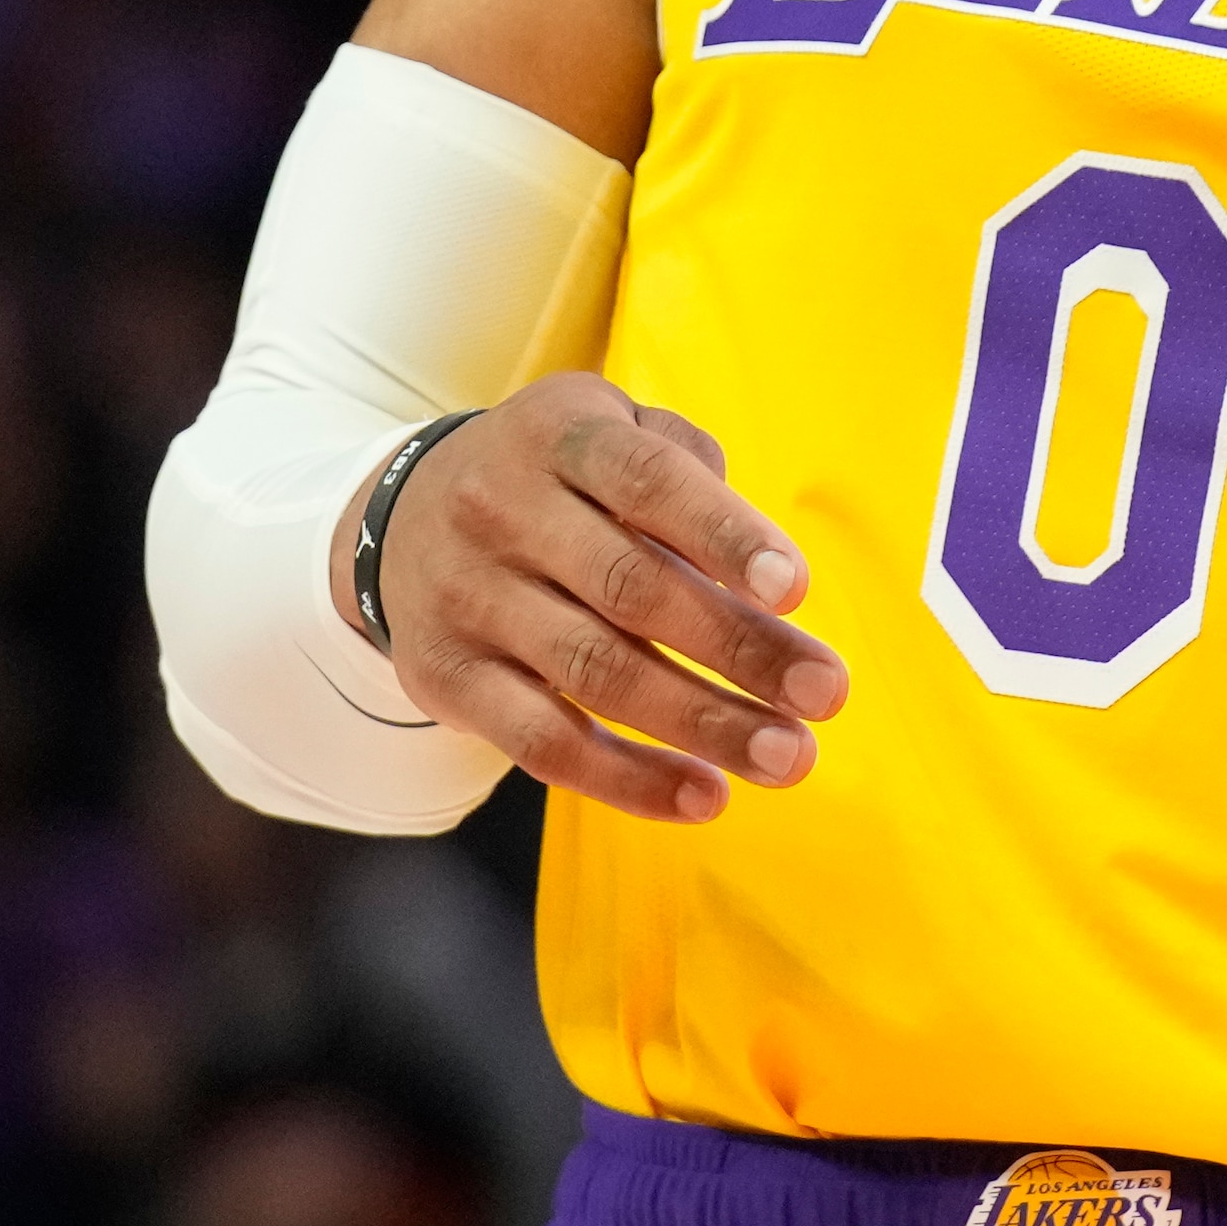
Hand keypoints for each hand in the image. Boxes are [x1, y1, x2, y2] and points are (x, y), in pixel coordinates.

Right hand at [332, 372, 850, 821]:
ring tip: (788, 757)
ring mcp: (469, 596)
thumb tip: (759, 564)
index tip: (796, 589)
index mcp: (558, 436)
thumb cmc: (554, 480)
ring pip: (594, 672)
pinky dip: (626, 779)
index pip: (647, 481)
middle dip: (739, 649)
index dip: (724, 534)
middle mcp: (503, 510)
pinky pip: (540, 742)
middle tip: (826, 694)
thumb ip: (685, 466)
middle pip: (632, 588)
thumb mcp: (606, 429)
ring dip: (701, 723)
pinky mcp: (445, 676)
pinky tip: (702, 796)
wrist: (401, 517)